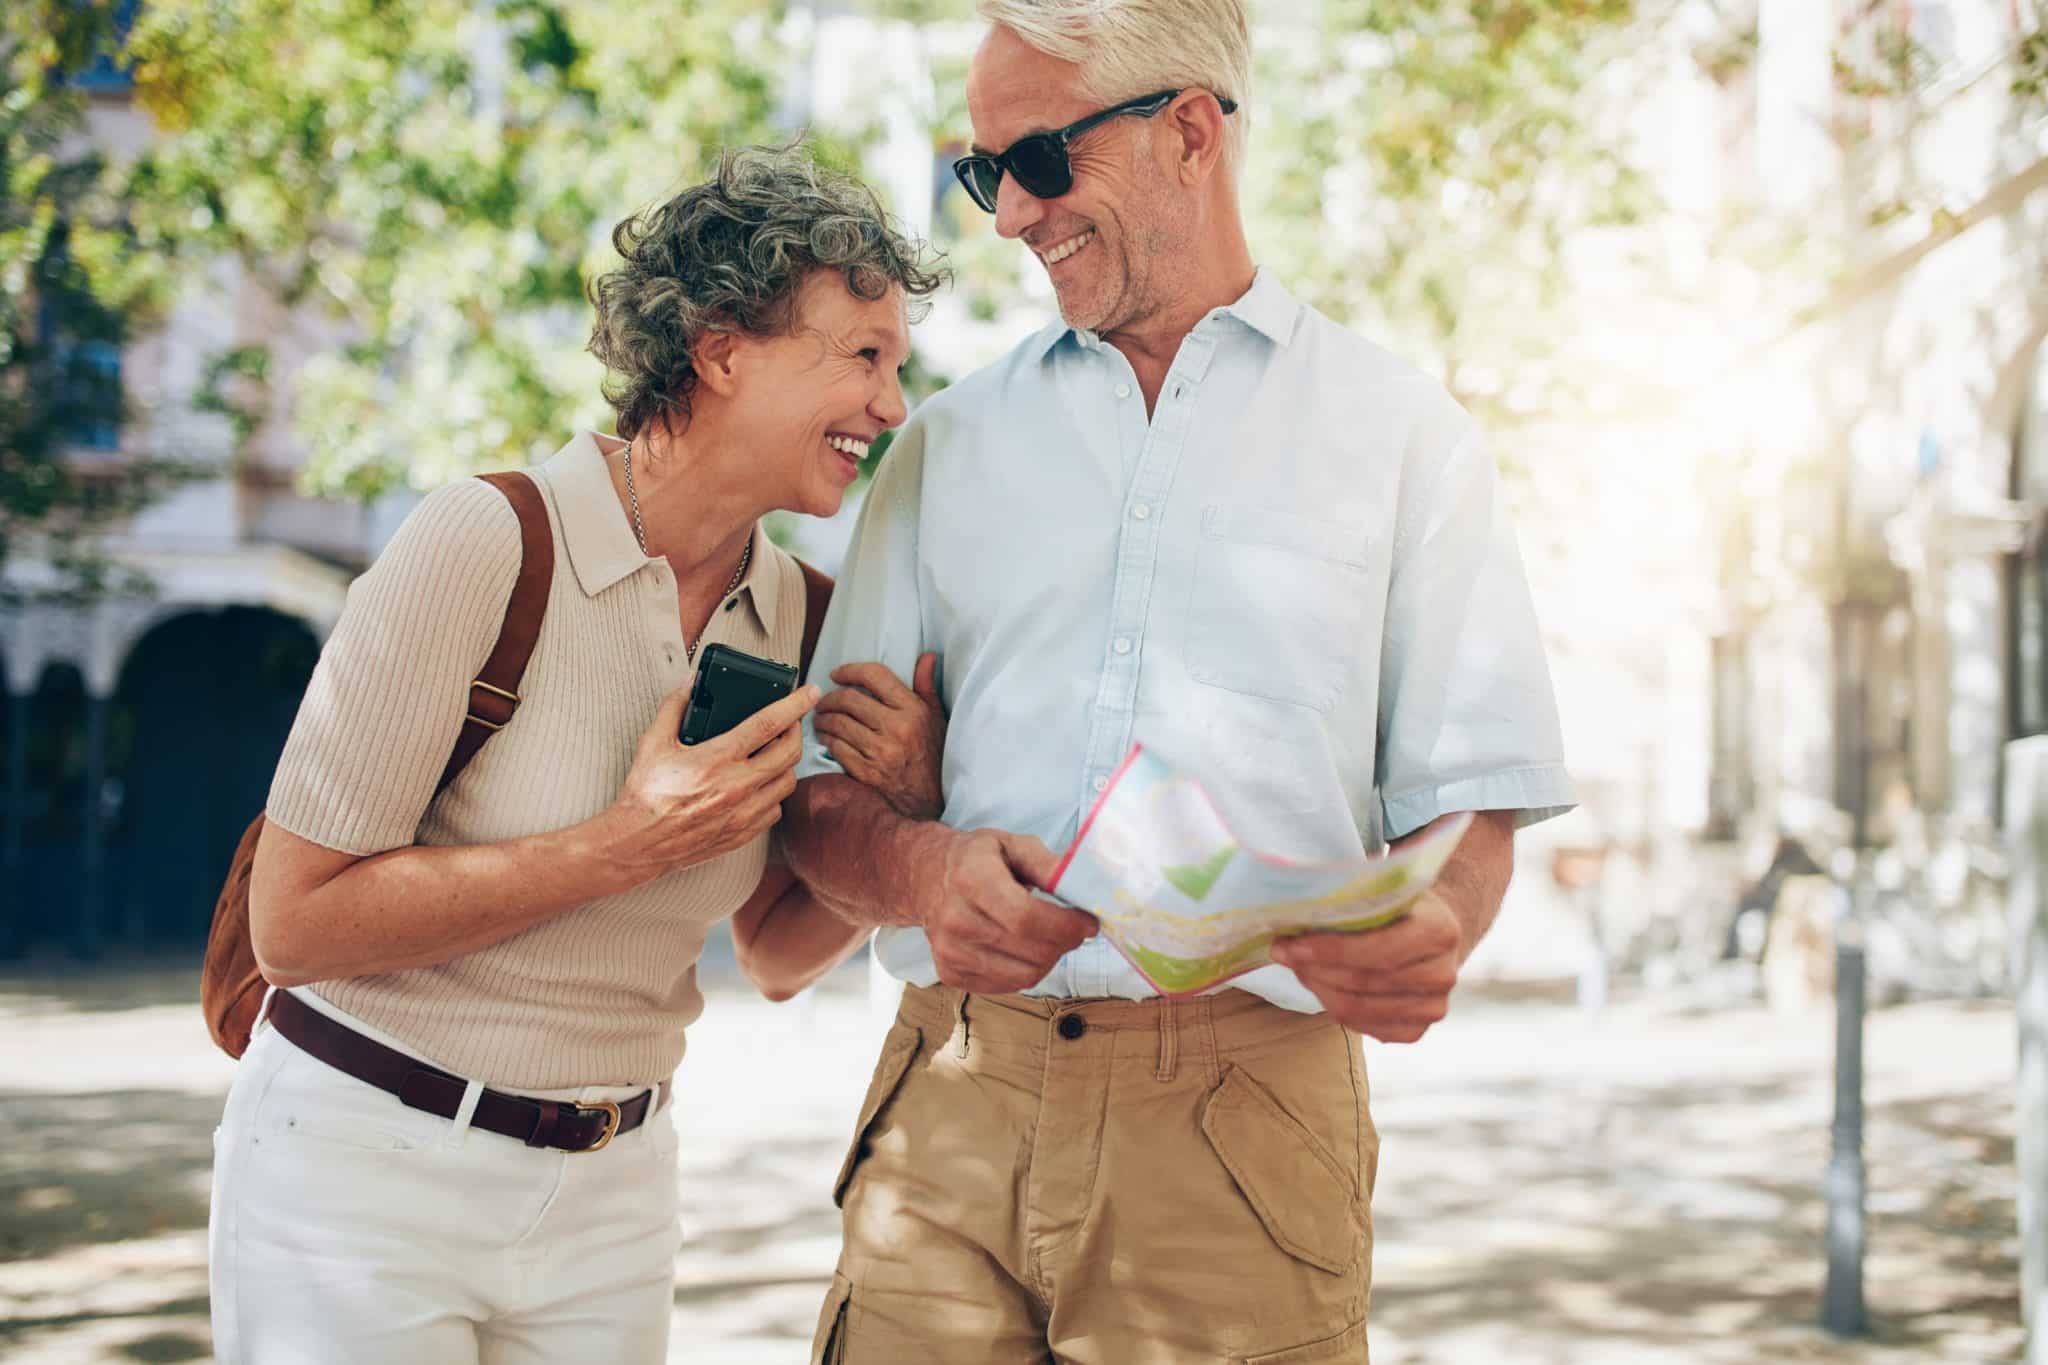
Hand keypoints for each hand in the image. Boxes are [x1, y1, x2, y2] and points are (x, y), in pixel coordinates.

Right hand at [606, 684, 821, 881]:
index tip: (809, 692)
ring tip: (776, 752)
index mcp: (717, 760)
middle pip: (790, 752)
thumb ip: (674, 707)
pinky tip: (761, 785)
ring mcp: (744, 812)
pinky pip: (776, 809)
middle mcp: (736, 787)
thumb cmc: (646, 795)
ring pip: (788, 782)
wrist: (639, 843)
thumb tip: (690, 683)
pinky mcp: (744, 833)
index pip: (768, 724)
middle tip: (790, 722)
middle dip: (797, 731)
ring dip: (787, 763)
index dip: (795, 704)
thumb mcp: (653, 743)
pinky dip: (774, 793)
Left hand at [815, 653, 946, 819]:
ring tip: (820, 717)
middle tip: (823, 700)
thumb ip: (927, 685)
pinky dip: (826, 739)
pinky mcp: (867, 772)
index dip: (850, 670)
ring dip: (823, 718)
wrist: (931, 800)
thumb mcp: (937, 717)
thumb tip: (927, 657)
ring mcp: (880, 751)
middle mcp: (896, 728)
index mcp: (913, 710)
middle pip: (849, 699)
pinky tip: (825, 737)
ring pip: (838, 723)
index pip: (874, 676)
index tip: (837, 673)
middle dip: (830, 697)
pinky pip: (837, 747)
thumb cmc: (933, 755)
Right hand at [909, 826, 1097, 993]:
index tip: (1089, 922)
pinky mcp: (949, 973)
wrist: (925, 878)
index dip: (1066, 926)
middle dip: (1065, 943)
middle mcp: (955, 919)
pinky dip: (1026, 971)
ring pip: (1024, 976)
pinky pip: (1007, 986)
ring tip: (1050, 937)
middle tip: (1074, 929)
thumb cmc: (975, 859)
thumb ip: (1046, 864)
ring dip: (1049, 959)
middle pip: (1030, 952)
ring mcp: (949, 952)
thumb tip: (1081, 888)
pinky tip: (1025, 949)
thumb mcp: (1011, 844)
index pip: (1026, 918)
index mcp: (971, 879)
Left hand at [1269, 894, 1463, 1042]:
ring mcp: (1432, 1008)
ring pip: (1354, 1008)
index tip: (1288, 943)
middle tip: (1281, 952)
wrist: (1431, 935)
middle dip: (1313, 968)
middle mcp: (1443, 975)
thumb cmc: (1398, 907)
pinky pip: (1361, 1027)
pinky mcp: (1416, 1031)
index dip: (1329, 950)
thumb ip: (1350, 902)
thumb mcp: (1383, 891)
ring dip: (1317, 986)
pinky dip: (1332, 1005)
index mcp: (1440, 931)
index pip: (1378, 949)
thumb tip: (1293, 914)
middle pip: (1360, 982)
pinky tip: (1321, 984)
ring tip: (1297, 966)